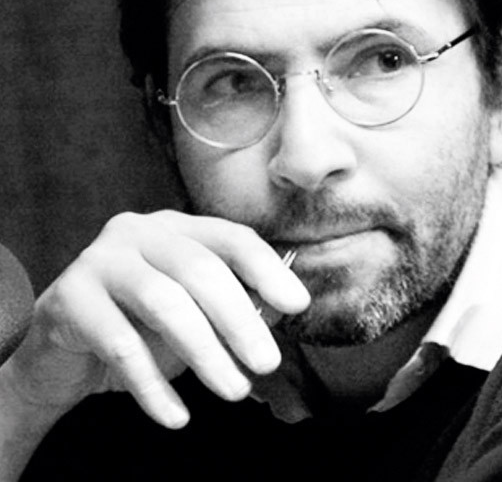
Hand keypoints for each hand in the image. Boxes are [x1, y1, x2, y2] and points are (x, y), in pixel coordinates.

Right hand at [4, 211, 309, 428]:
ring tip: (233, 390)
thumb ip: (238, 305)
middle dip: (239, 319)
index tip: (297, 304)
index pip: (230, 237)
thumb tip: (284, 309)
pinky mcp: (69, 297)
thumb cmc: (141, 329)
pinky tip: (177, 415)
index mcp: (177, 228)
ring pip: (163, 301)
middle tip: (266, 363)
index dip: (266, 269)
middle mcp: (140, 232)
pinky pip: (119, 344)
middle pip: (199, 269)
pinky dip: (153, 386)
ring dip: (205, 352)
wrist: (63, 354)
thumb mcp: (197, 315)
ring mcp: (101, 259)